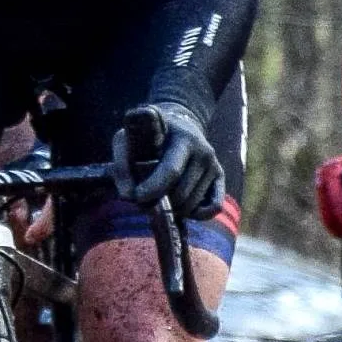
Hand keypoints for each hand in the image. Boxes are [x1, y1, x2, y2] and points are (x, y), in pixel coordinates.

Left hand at [113, 100, 223, 218]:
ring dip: (174, 208)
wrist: (179, 126)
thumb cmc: (148, 137)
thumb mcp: (128, 140)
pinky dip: (197, 215)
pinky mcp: (220, 177)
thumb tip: (128, 196)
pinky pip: (213, 207)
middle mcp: (203, 151)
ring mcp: (214, 164)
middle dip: (161, 202)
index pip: (171, 171)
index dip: (153, 188)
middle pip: (181, 193)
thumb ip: (122, 166)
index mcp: (183, 138)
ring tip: (163, 196)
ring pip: (192, 204)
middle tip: (147, 198)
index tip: (138, 197)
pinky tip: (183, 207)